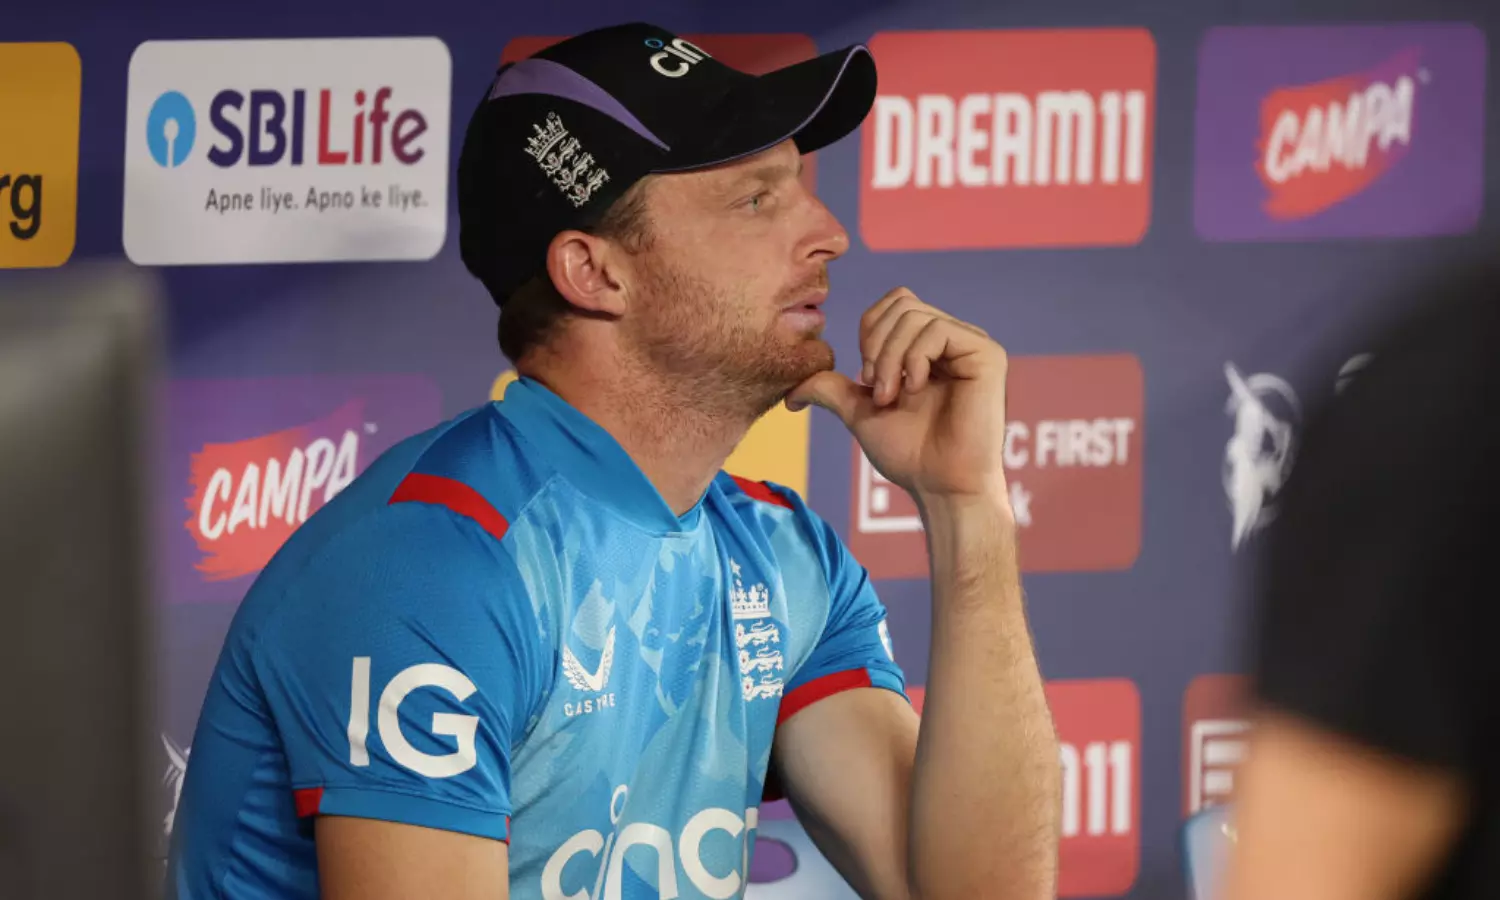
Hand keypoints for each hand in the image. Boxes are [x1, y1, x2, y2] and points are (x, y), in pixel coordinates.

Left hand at [787, 288, 1009, 503]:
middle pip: (901, 304)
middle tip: (878, 391)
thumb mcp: (860, 412)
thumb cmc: (908, 454)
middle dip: (876, 346)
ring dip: (890, 359)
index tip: (866, 380)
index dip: (870, 333)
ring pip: (915, 316)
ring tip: (893, 397)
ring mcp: (971, 344)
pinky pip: (938, 330)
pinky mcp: (987, 354)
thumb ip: (832, 390)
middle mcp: (953, 340)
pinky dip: (915, 360)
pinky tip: (917, 390)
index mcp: (928, 346)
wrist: (939, 485)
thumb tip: (792, 392)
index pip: (893, 305)